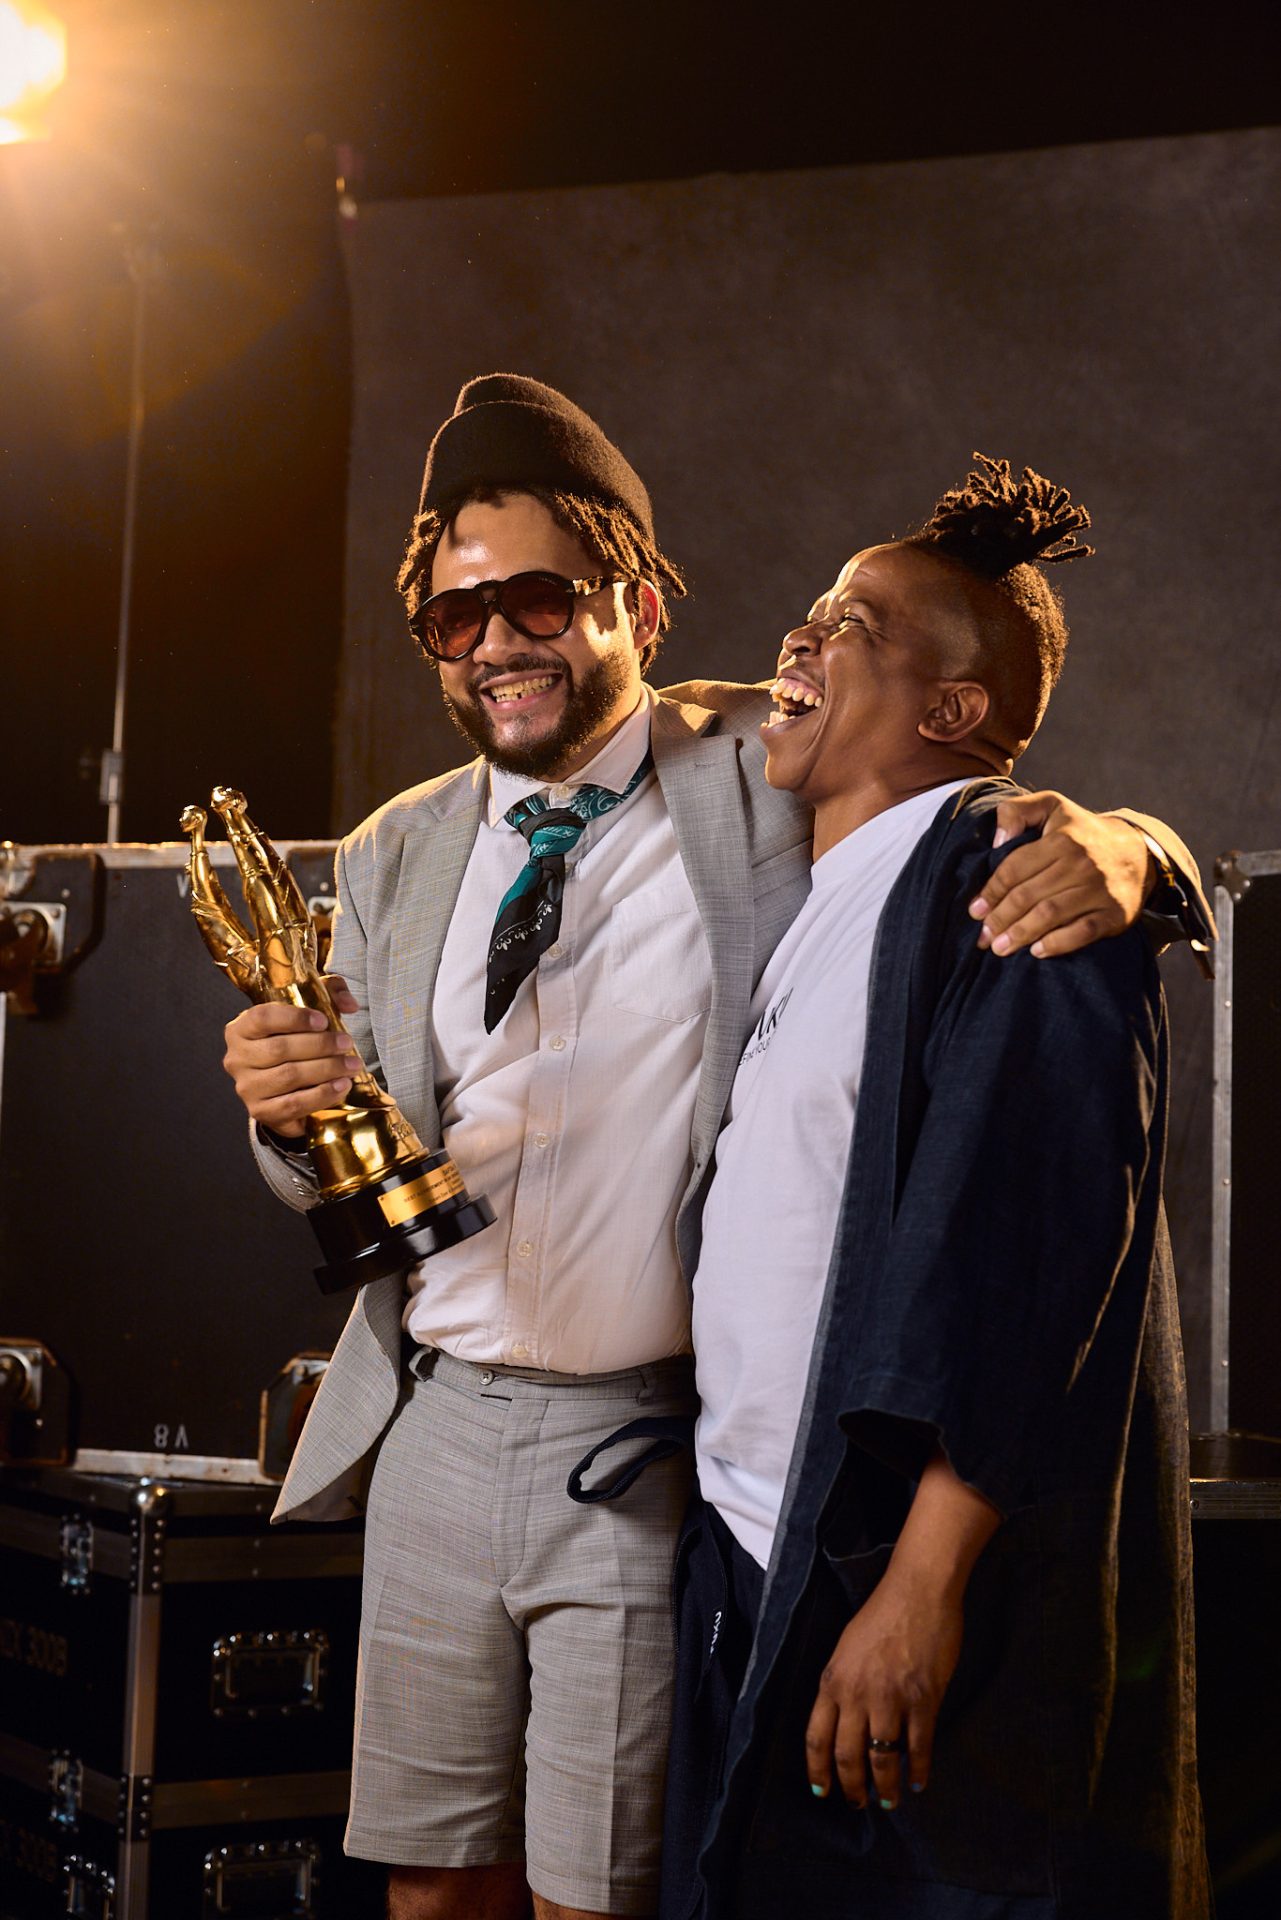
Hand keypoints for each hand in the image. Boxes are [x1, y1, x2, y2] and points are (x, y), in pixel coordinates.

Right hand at [222, 976, 361, 1136]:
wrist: (286, 1089)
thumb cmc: (295, 1043)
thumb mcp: (310, 1011)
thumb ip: (330, 994)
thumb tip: (349, 1004)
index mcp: (241, 1029)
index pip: (263, 1018)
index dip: (295, 1018)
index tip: (324, 1021)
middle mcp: (237, 1058)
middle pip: (280, 1049)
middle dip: (320, 1045)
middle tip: (347, 1043)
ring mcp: (247, 1087)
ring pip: (289, 1076)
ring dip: (326, 1070)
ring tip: (352, 1066)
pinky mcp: (261, 1111)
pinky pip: (294, 1104)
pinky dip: (322, 1095)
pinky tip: (342, 1086)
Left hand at [805, 1564, 963, 1810]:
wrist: (917, 1592)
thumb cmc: (881, 1614)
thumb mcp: (847, 1648)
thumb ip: (843, 1685)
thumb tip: (847, 1723)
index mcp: (833, 1681)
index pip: (816, 1738)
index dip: (818, 1771)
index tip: (822, 1791)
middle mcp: (857, 1694)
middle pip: (848, 1756)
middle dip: (852, 1788)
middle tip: (858, 1803)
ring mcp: (891, 1699)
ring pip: (883, 1760)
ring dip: (886, 1788)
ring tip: (890, 1801)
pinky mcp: (923, 1699)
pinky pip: (918, 1747)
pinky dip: (919, 1770)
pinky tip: (918, 1780)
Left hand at [969, 792, 1153, 958]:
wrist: (1136, 852)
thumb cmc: (1081, 832)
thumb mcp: (1051, 806)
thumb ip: (1016, 811)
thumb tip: (998, 840)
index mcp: (1061, 839)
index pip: (1014, 869)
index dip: (991, 892)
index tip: (975, 911)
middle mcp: (1081, 864)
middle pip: (1028, 896)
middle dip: (1000, 919)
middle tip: (983, 937)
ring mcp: (1099, 890)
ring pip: (1050, 915)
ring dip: (1020, 934)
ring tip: (999, 948)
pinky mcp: (1115, 913)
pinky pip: (1083, 932)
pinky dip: (1057, 944)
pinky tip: (1036, 951)